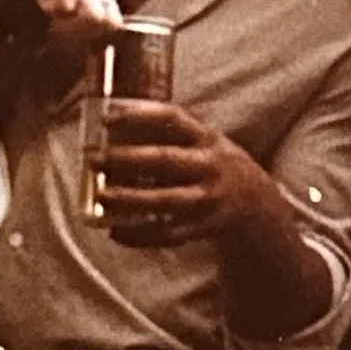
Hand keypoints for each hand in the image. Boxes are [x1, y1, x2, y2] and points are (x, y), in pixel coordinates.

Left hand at [93, 102, 271, 248]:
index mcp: (206, 139)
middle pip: (164, 161)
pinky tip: (115, 230)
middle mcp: (209, 167)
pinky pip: (167, 233)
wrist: (256, 205)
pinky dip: (140, 235)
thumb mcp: (203, 142)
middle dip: (126, 159)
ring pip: (164, 201)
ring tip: (101, 196)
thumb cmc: (214, 165)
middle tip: (94, 159)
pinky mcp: (203, 227)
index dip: (139, 115)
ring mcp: (207, 200)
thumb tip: (112, 126)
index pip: (171, 119)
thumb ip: (167, 136)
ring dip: (130, 199)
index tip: (107, 117)